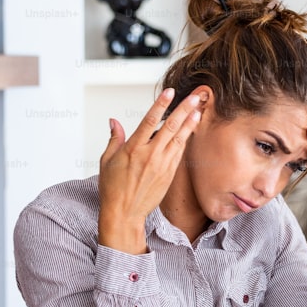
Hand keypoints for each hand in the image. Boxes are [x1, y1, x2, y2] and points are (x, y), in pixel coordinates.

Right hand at [98, 89, 200, 253]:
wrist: (125, 213)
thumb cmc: (113, 188)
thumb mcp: (107, 160)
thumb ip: (114, 138)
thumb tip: (114, 121)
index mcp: (133, 148)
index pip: (150, 120)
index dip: (161, 105)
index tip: (170, 93)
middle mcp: (150, 155)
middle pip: (171, 127)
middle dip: (184, 109)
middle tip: (196, 97)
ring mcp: (162, 165)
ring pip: (179, 139)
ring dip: (190, 123)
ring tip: (199, 110)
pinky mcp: (169, 174)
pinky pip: (179, 152)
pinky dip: (185, 139)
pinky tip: (191, 130)